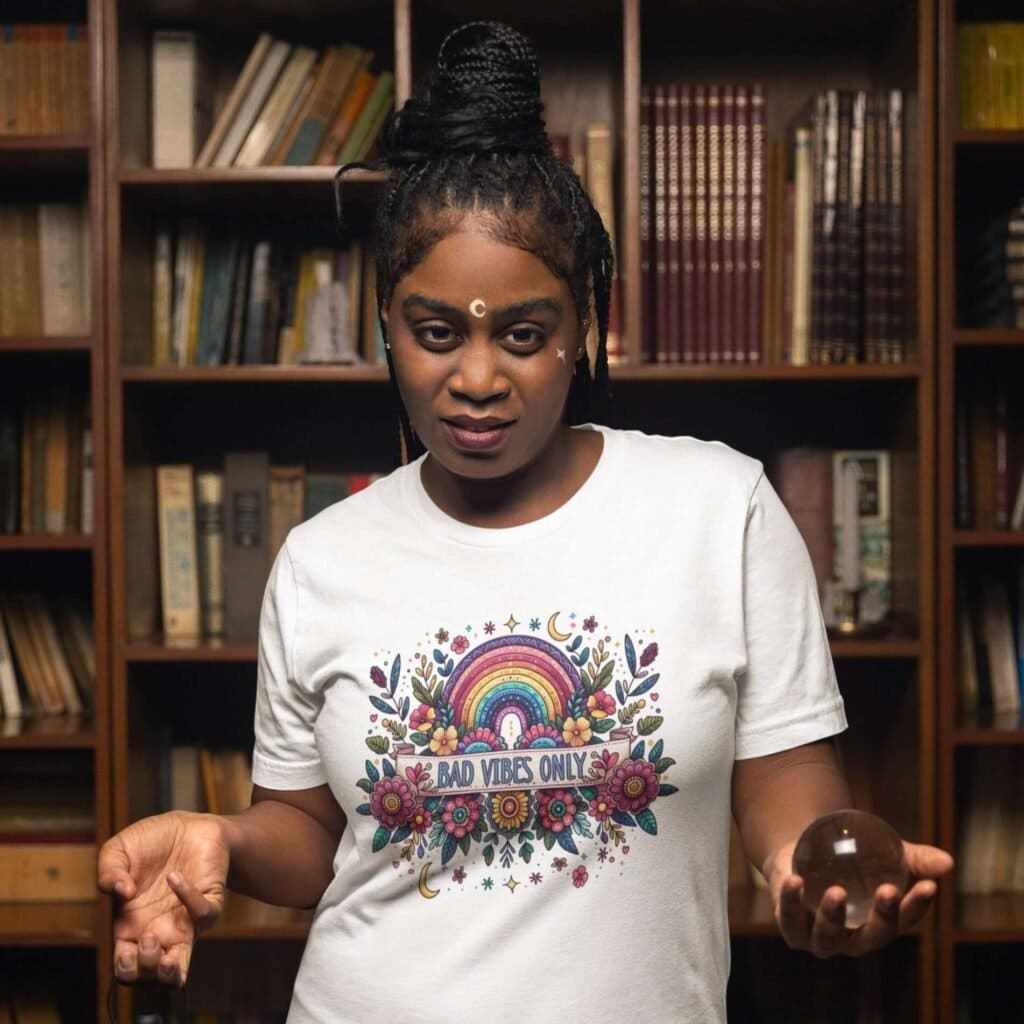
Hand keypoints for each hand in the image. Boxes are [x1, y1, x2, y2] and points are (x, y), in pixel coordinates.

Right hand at [98, 811, 229, 985]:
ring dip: (171, 971)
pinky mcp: (209, 900)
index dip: (126, 970)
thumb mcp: (117, 851)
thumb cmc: (150, 842)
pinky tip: (174, 877)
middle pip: (152, 977)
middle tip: (148, 941)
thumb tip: (120, 892)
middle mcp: (158, 929)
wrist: (187, 824)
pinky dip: (189, 899)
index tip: (126, 951)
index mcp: (131, 925)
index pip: (127, 967)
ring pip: (181, 968)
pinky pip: (206, 915)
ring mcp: (185, 919)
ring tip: (163, 948)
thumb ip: (108, 871)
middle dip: (147, 971)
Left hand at [766, 838, 953, 957]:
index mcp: (879, 925)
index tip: (929, 886)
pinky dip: (790, 901)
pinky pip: (788, 919)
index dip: (917, 906)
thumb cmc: (852, 861)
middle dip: (882, 917)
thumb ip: (914, 858)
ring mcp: (819, 938)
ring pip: (827, 938)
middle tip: (888, 891)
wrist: (801, 855)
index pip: (904, 921)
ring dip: (833, 917)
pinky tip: (794, 881)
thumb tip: (948, 862)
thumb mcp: (884, 854)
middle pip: (871, 937)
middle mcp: (852, 939)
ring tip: (837, 891)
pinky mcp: (790, 925)